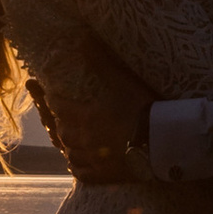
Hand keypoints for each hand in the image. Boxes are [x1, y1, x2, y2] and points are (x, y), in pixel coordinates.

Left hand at [27, 40, 154, 180]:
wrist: (164, 141)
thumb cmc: (144, 107)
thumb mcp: (121, 80)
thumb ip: (100, 60)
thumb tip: (83, 37)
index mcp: (86, 116)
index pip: (59, 106)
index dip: (52, 99)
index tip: (48, 94)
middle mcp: (85, 139)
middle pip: (62, 131)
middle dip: (59, 121)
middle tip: (58, 115)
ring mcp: (94, 160)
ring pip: (70, 152)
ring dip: (67, 144)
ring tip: (68, 138)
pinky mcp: (104, 176)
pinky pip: (82, 173)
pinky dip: (77, 166)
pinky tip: (77, 162)